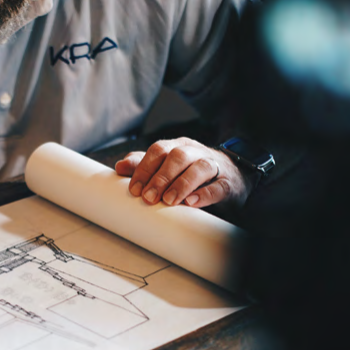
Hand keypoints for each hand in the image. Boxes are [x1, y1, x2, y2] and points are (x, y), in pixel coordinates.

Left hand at [114, 137, 250, 207]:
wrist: (230, 177)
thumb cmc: (190, 172)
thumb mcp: (166, 166)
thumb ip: (144, 165)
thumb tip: (119, 166)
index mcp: (177, 146)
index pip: (158, 150)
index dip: (144, 168)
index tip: (134, 189)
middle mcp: (195, 152)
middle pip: (177, 156)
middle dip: (160, 177)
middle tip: (148, 197)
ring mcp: (214, 165)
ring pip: (199, 167)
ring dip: (181, 184)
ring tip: (168, 201)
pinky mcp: (227, 183)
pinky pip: (218, 186)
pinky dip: (205, 194)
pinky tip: (192, 203)